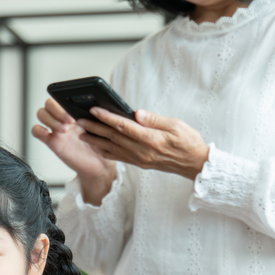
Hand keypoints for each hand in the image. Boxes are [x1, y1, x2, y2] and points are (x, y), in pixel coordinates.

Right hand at [32, 97, 115, 199]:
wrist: (100, 166)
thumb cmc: (103, 145)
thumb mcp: (105, 127)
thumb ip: (100, 114)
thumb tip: (102, 105)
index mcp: (76, 111)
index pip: (63, 97)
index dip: (65, 100)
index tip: (75, 111)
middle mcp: (64, 118)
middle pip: (49, 103)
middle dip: (57, 110)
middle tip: (70, 121)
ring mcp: (56, 129)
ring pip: (41, 113)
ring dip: (50, 119)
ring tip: (64, 130)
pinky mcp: (52, 142)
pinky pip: (36, 131)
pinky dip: (37, 129)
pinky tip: (46, 133)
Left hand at [79, 106, 209, 180]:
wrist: (195, 164)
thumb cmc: (188, 142)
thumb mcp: (176, 125)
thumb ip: (154, 119)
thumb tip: (137, 113)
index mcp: (150, 139)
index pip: (123, 126)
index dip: (107, 117)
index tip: (94, 110)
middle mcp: (142, 151)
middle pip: (113, 137)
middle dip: (95, 128)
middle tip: (79, 120)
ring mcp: (140, 159)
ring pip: (113, 148)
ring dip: (96, 141)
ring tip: (82, 134)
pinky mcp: (140, 163)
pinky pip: (119, 157)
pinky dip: (106, 152)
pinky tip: (98, 147)